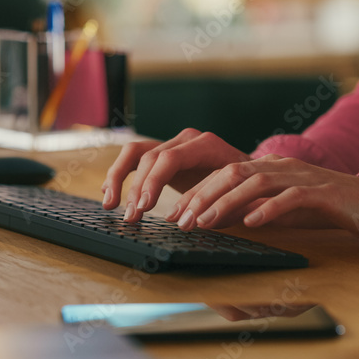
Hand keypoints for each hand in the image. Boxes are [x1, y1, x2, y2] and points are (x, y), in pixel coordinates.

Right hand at [100, 128, 250, 221]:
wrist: (248, 174)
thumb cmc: (245, 187)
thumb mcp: (240, 196)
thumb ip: (222, 205)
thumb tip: (198, 220)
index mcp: (206, 145)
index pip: (170, 159)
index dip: (154, 182)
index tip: (144, 206)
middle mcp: (187, 139)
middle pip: (150, 157)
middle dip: (136, 188)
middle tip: (131, 217)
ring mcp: (173, 143)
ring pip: (137, 154)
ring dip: (120, 179)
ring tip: (112, 206)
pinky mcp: (163, 153)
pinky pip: (135, 158)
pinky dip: (121, 174)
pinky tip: (110, 192)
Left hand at [165, 154, 358, 237]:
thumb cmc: (319, 208)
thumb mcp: (277, 209)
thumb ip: (246, 210)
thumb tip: (211, 220)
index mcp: (268, 166)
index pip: (223, 173)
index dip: (197, 192)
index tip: (176, 212)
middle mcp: (280, 166)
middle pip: (233, 173)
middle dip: (203, 196)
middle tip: (182, 220)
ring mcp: (301, 176)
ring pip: (256, 182)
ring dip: (227, 202)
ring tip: (206, 222)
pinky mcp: (321, 192)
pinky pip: (291, 197)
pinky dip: (269, 209)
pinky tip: (252, 223)